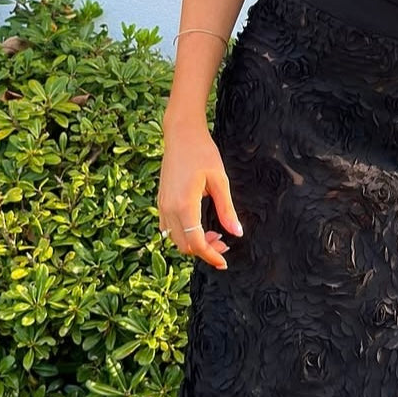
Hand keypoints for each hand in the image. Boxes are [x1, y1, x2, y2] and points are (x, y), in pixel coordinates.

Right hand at [157, 126, 242, 270]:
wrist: (181, 134)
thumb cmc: (203, 153)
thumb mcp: (220, 181)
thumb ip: (227, 210)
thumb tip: (237, 233)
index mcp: (184, 205)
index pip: (196, 242)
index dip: (210, 256)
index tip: (224, 261)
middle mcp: (168, 208)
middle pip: (184, 245)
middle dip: (204, 250)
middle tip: (224, 244)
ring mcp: (162, 205)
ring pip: (175, 238)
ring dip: (193, 243)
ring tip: (214, 234)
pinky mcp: (161, 201)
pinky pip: (168, 227)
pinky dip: (183, 234)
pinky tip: (199, 226)